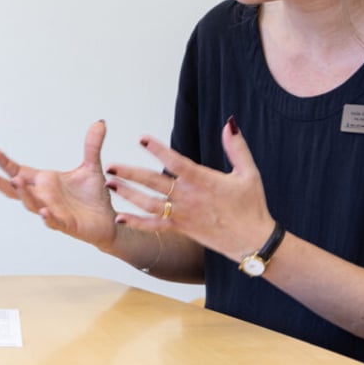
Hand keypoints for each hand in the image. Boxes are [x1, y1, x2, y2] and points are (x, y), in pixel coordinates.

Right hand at [0, 120, 117, 250]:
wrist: (109, 220)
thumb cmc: (93, 197)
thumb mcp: (92, 167)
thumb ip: (91, 146)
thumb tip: (99, 122)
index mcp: (44, 182)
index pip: (18, 171)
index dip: (4, 163)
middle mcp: (44, 196)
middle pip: (15, 190)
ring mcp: (52, 211)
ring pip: (31, 204)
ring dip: (24, 194)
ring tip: (16, 182)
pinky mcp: (67, 224)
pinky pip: (54, 222)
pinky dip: (48, 217)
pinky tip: (44, 212)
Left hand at [105, 117, 274, 259]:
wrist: (254, 241)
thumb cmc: (252, 205)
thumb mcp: (248, 173)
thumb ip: (236, 147)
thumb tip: (229, 123)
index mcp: (204, 181)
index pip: (176, 162)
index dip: (158, 150)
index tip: (142, 139)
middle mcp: (189, 197)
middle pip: (154, 183)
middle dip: (131, 173)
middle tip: (110, 165)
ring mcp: (183, 214)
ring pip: (150, 203)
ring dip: (128, 194)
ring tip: (109, 184)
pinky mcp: (182, 228)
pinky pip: (155, 225)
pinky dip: (137, 222)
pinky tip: (120, 217)